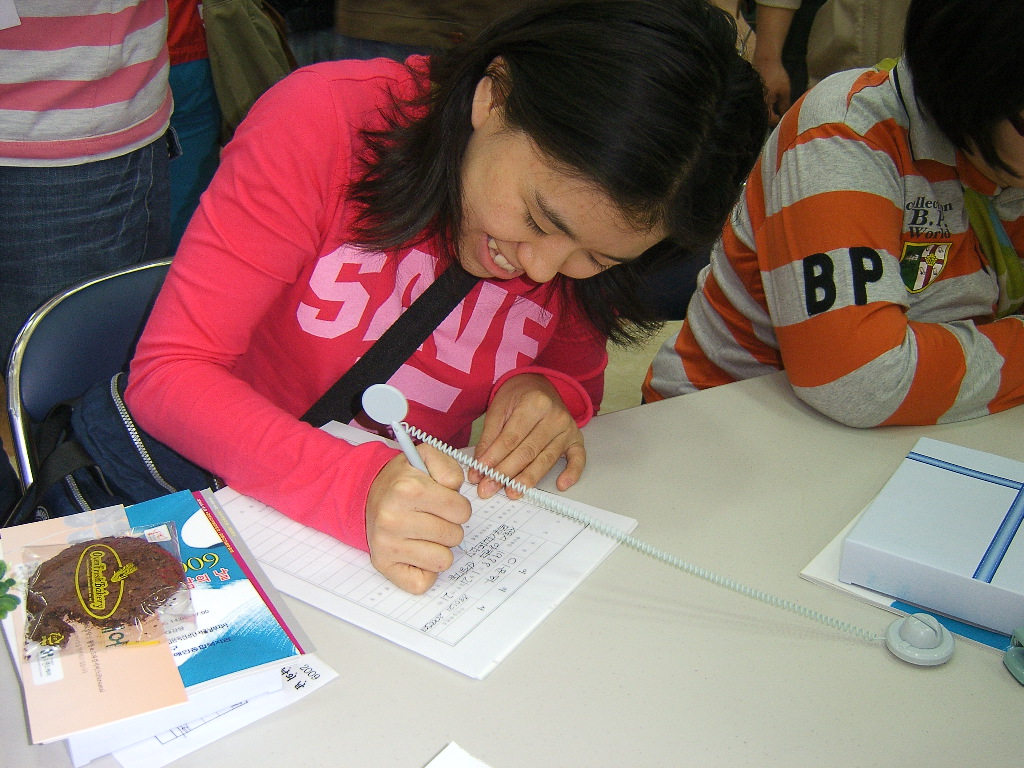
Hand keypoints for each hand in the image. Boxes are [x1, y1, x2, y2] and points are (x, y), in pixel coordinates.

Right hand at [365, 444, 470, 593]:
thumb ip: (449, 467)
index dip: (458, 506)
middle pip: (455, 536)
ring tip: (424, 533)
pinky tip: (416, 551)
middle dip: (449, 526)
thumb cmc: (402, 481)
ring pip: (443, 560)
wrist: (366, 494)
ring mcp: (387, 544)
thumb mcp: (426, 459)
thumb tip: (455, 489)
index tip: (444, 502)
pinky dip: (425, 570)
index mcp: (407, 489)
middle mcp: (393, 518)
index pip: (461, 510)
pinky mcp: (383, 565)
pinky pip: (423, 582)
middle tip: (432, 517)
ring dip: (439, 547)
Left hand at [471, 373, 585, 498]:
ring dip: (528, 479)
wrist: (538, 385)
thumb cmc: (517, 397)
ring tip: (512, 492)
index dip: (493, 458)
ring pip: (546, 459)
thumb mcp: (498, 409)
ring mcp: (568, 429)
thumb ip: (489, 438)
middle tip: (489, 488)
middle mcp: (555, 416)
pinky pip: (578, 459)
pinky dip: (572, 473)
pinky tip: (561, 485)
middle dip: (506, 473)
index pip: (511, 438)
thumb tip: (479, 466)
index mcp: (535, 403)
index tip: (479, 474)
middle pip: (528, 451)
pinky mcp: (576, 439)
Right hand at [753, 57, 791, 125]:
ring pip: (760, 110)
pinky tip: (768, 97)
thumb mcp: (785, 91)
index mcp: (764, 105)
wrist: (765, 60)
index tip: (782, 115)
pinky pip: (756, 103)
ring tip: (774, 102)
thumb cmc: (776, 75)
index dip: (778, 119)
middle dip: (772, 115)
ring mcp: (752, 99)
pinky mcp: (751, 94)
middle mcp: (755, 104)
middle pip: (764, 117)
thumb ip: (785, 105)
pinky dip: (763, 103)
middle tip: (779, 110)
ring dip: (767, 109)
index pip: (770, 121)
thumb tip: (786, 116)